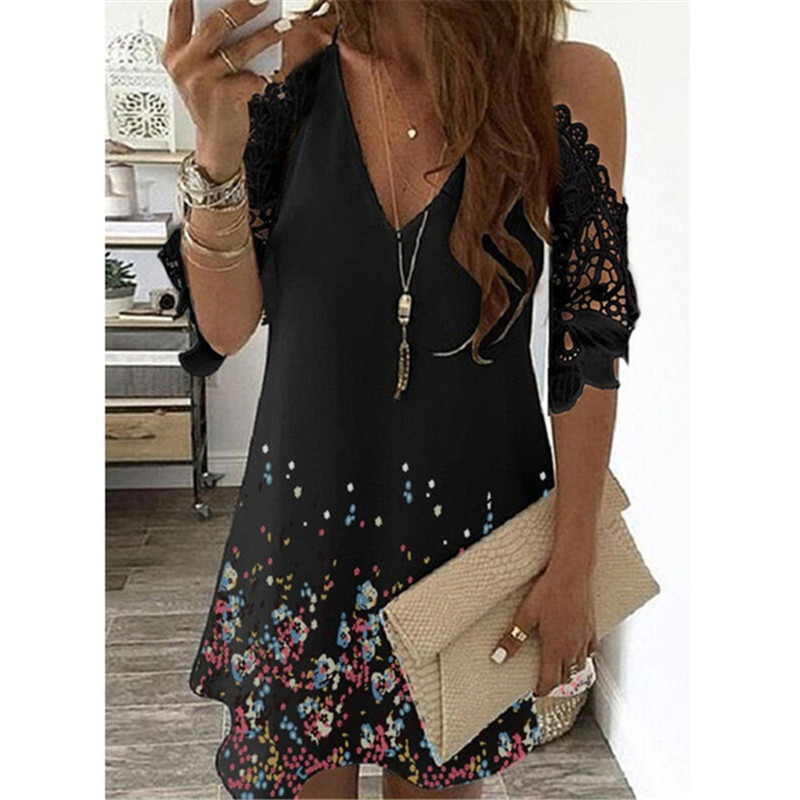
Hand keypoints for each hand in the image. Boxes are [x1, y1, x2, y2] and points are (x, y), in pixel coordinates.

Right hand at [161, 0, 293, 181]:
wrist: (217, 142)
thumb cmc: (212, 101)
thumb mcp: (201, 71)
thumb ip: (209, 45)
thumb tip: (242, 13)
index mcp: (173, 52)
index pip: (177, 10)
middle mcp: (184, 65)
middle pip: (214, 25)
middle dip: (241, 6)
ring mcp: (202, 82)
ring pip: (239, 50)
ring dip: (265, 36)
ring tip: (283, 25)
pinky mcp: (223, 98)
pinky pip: (251, 77)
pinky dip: (265, 74)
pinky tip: (272, 73)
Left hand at [490, 558, 597, 695]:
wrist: (572, 572)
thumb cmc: (548, 591)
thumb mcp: (525, 615)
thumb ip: (513, 638)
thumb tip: (497, 658)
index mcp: (555, 648)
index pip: (550, 680)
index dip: (542, 690)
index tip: (535, 692)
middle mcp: (572, 647)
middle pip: (566, 676)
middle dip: (554, 682)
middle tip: (543, 680)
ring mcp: (584, 638)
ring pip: (580, 666)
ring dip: (569, 671)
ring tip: (558, 668)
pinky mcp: (592, 627)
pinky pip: (591, 650)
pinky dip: (584, 656)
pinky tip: (577, 652)